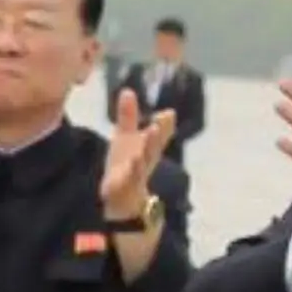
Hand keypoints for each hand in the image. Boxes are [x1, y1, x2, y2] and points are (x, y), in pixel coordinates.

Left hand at [98, 86, 176, 221]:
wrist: (123, 201)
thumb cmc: (127, 165)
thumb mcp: (125, 139)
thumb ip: (127, 116)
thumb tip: (127, 90)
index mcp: (146, 149)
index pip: (157, 136)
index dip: (163, 126)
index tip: (168, 113)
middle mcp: (145, 162)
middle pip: (152, 149)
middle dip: (158, 136)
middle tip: (160, 122)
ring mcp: (136, 178)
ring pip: (142, 165)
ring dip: (146, 153)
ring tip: (149, 138)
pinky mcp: (125, 190)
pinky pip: (128, 182)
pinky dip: (131, 174)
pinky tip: (133, 162)